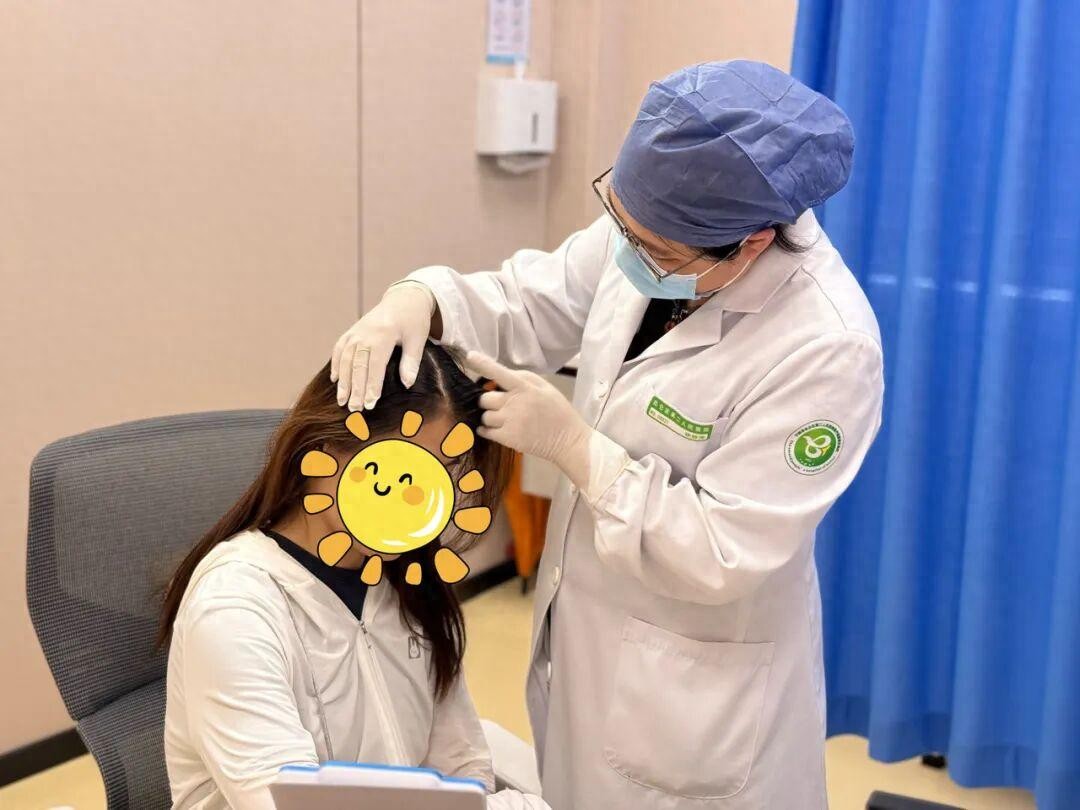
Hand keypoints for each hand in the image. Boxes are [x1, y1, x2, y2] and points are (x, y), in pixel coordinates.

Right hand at [330, 282, 435, 410]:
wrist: (403, 299)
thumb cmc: (414, 321)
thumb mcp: (418, 339)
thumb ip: (411, 361)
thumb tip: (407, 384)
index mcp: (384, 334)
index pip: (375, 364)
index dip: (372, 385)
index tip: (370, 403)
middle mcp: (366, 333)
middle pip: (357, 364)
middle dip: (355, 388)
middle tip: (354, 409)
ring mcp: (356, 332)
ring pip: (346, 359)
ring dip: (343, 381)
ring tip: (342, 401)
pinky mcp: (351, 332)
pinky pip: (339, 349)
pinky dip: (336, 365)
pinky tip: (336, 381)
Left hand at [463, 351, 592, 489]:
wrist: (567, 440)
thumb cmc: (558, 411)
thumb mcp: (546, 387)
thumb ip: (524, 378)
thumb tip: (502, 374)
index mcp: (525, 388)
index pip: (499, 373)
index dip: (483, 364)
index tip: (469, 356)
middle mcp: (514, 403)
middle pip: (485, 398)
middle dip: (490, 401)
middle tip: (502, 405)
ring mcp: (509, 422)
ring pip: (484, 416)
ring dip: (490, 417)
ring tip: (505, 420)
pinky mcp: (507, 438)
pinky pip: (485, 431)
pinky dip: (486, 430)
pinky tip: (497, 429)